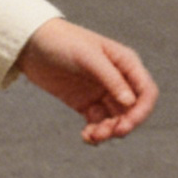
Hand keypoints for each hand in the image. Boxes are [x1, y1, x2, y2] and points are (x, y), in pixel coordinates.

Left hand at [15, 17, 157, 144]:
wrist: (30, 42)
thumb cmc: (62, 41)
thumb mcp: (88, 57)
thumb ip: (111, 78)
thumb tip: (131, 102)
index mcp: (126, 63)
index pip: (146, 91)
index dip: (142, 111)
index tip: (126, 125)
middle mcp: (118, 80)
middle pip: (133, 110)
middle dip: (124, 125)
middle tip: (107, 134)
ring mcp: (101, 92)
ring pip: (116, 119)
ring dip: (108, 131)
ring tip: (91, 136)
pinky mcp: (85, 103)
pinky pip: (98, 123)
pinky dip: (95, 133)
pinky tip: (86, 136)